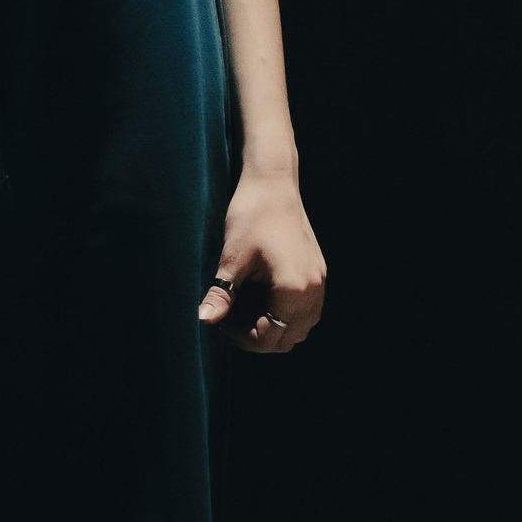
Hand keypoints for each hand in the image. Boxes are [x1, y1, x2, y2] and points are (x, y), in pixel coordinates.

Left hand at [197, 169, 324, 353]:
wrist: (273, 182)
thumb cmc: (252, 215)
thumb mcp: (232, 258)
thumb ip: (222, 295)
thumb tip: (203, 320)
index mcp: (293, 290)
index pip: (270, 338)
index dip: (241, 337)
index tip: (222, 317)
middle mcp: (313, 289)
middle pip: (288, 339)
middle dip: (258, 335)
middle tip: (232, 315)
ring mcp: (319, 280)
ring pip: (301, 326)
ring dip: (275, 327)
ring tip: (248, 307)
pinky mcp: (318, 270)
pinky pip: (308, 309)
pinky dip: (287, 313)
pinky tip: (263, 295)